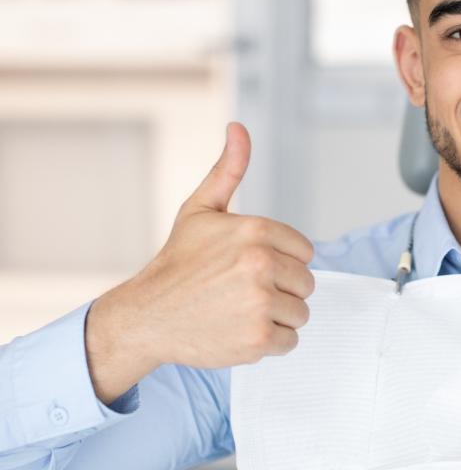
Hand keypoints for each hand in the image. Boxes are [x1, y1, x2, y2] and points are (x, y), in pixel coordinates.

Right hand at [85, 122, 314, 402]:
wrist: (145, 317)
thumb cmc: (177, 264)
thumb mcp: (201, 210)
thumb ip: (228, 170)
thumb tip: (238, 128)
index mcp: (256, 231)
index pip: (304, 252)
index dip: (280, 261)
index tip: (249, 267)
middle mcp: (261, 265)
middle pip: (306, 283)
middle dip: (280, 289)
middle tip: (241, 291)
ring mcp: (260, 304)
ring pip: (300, 312)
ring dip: (276, 316)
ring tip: (239, 310)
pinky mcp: (258, 339)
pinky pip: (290, 341)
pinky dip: (269, 341)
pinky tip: (238, 330)